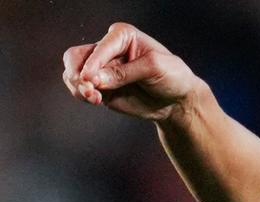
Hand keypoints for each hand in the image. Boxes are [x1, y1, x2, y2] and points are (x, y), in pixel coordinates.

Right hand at [62, 22, 199, 121]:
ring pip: (73, 73)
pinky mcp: (100, 88)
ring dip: (78, 87)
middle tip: (89, 90)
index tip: (91, 79)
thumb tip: (95, 80)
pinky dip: (82, 95)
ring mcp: (101, 70)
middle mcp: (108, 50)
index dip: (93, 62)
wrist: (178, 100)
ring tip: (94, 98)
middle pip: (77, 57)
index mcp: (121, 36)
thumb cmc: (172, 76)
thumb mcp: (154, 68)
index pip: (100, 47)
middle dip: (78, 74)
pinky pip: (80, 89)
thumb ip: (124, 73)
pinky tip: (95, 100)